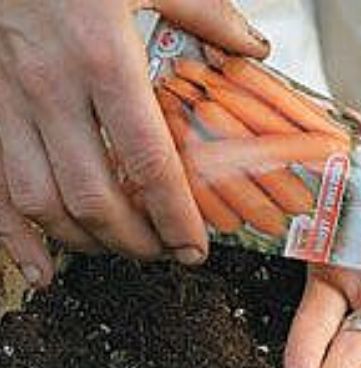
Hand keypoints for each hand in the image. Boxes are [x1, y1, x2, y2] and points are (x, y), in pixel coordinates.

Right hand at [0, 0, 267, 279]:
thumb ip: (205, 14)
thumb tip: (254, 49)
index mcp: (105, 60)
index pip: (148, 162)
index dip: (174, 215)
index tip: (195, 247)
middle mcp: (51, 89)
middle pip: (93, 195)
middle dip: (135, 240)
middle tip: (165, 254)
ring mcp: (6, 102)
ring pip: (40, 201)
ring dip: (84, 241)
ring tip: (122, 251)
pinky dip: (13, 239)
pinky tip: (42, 268)